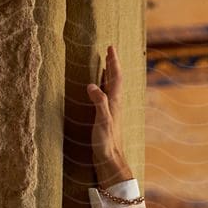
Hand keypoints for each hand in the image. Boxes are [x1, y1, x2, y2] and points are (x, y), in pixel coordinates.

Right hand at [86, 44, 132, 186]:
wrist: (110, 160)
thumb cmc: (106, 142)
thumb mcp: (102, 121)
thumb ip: (99, 103)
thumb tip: (92, 85)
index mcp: (114, 102)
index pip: (115, 77)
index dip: (113, 62)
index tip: (110, 47)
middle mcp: (115, 104)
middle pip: (114, 79)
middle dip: (112, 64)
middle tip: (109, 50)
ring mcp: (111, 111)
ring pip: (111, 87)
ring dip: (108, 74)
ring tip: (104, 64)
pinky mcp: (106, 118)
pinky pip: (105, 96)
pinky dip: (102, 87)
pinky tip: (98, 89)